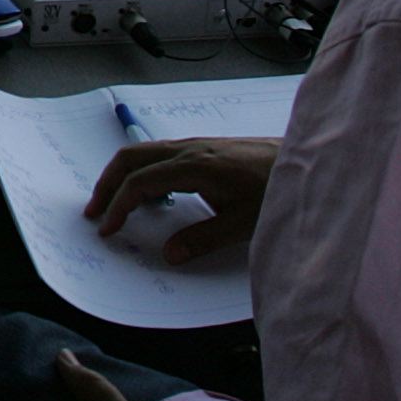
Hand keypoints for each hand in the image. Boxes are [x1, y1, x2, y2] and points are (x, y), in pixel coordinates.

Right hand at [87, 137, 279, 264]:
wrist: (305, 160)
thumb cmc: (278, 189)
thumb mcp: (245, 222)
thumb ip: (204, 239)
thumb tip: (169, 255)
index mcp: (195, 166)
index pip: (141, 182)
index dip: (119, 205)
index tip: (107, 228)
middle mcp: (190, 149)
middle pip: (131, 157)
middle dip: (107, 183)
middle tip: (95, 211)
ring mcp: (196, 145)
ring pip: (143, 152)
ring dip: (122, 175)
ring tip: (114, 202)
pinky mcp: (204, 147)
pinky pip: (159, 154)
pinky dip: (141, 170)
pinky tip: (151, 193)